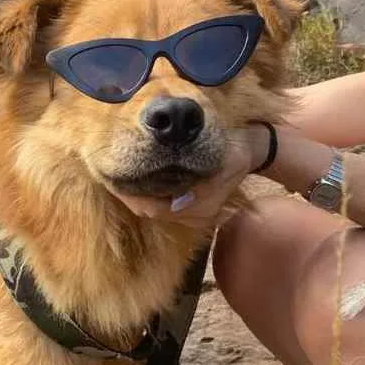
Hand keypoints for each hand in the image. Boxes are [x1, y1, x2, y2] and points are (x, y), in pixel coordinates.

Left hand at [108, 125, 270, 227]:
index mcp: (198, 208)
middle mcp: (195, 216)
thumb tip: (168, 197)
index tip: (111, 179)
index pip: (151, 209)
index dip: (129, 196)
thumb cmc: (234, 150)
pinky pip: (164, 204)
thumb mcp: (219, 159)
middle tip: (109, 176)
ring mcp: (196, 214)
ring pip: (156, 209)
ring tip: (120, 176)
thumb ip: (196, 183)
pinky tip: (140, 178)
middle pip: (150, 211)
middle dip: (129, 196)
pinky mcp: (195, 206)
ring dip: (138, 195)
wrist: (255, 148)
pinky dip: (150, 193)